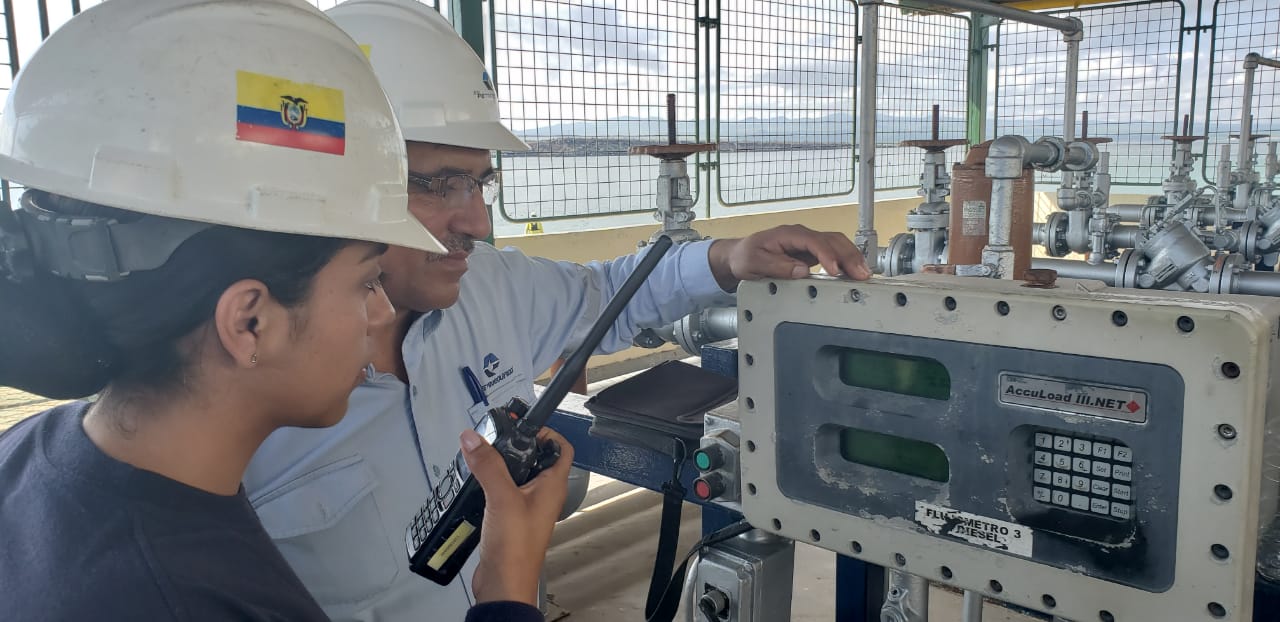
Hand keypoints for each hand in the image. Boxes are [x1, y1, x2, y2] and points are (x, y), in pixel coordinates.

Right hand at [464, 427, 574, 605]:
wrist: (504, 583)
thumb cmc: (516, 549)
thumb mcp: (502, 497)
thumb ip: (488, 465)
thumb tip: (474, 439)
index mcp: (552, 486)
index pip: (561, 448)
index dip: (547, 432)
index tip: (524, 425)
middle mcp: (542, 495)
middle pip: (535, 459)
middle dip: (516, 446)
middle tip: (496, 438)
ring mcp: (526, 507)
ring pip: (516, 476)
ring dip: (500, 465)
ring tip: (482, 456)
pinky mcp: (510, 519)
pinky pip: (502, 493)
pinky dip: (490, 484)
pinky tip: (476, 483)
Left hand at [708, 224, 871, 291]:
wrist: (740, 255)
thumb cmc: (746, 256)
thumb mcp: (756, 262)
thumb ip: (778, 266)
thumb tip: (802, 270)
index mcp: (789, 234)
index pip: (814, 241)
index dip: (827, 255)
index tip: (835, 269)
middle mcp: (802, 236)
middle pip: (832, 240)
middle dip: (848, 256)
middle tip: (861, 274)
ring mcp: (808, 243)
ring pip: (837, 244)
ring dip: (852, 258)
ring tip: (863, 274)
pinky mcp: (811, 253)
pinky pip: (834, 253)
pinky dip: (846, 261)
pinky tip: (854, 273)